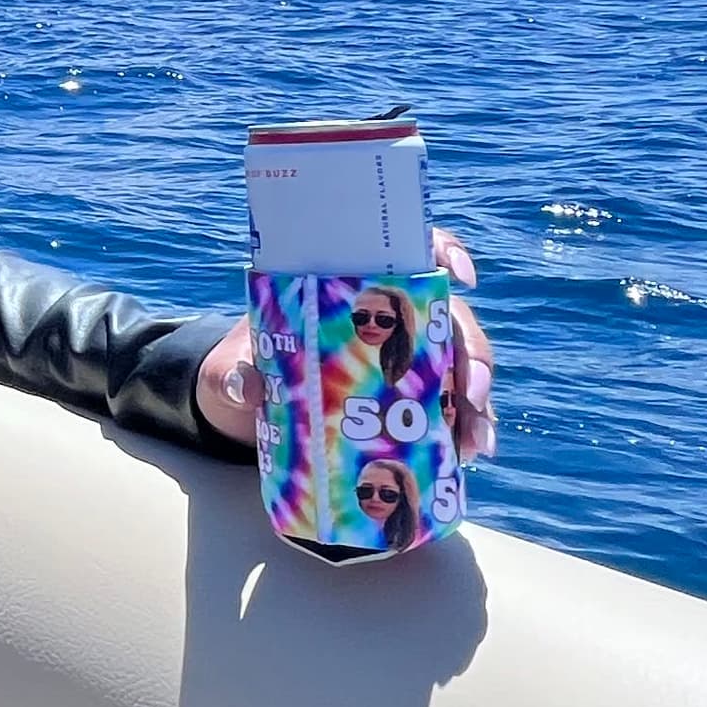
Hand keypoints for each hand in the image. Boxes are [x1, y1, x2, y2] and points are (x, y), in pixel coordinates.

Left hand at [195, 226, 498, 461]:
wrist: (238, 412)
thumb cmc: (240, 368)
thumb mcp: (230, 368)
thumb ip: (234, 374)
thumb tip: (247, 385)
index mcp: (348, 286)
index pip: (407, 253)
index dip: (442, 252)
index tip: (459, 275)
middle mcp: (385, 317)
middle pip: (447, 318)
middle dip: (470, 354)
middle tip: (471, 394)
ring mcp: (400, 359)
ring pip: (457, 366)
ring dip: (476, 402)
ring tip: (475, 441)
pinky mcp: (403, 400)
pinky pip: (448, 408)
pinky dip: (464, 428)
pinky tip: (471, 453)